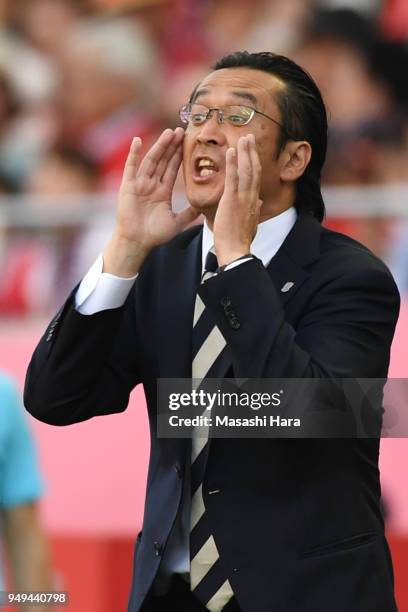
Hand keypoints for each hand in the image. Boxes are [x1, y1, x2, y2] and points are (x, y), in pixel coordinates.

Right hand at [104, 128, 199, 275]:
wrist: (137, 242)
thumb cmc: (154, 235)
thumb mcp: (177, 222)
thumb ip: (189, 213)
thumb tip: (204, 208)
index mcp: (162, 192)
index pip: (172, 169)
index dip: (179, 155)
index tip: (186, 142)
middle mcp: (151, 185)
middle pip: (163, 161)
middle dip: (171, 146)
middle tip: (181, 131)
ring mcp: (139, 184)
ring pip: (151, 160)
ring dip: (159, 146)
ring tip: (169, 133)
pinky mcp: (128, 186)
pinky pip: (131, 167)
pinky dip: (134, 154)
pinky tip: (138, 140)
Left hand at [213, 134, 261, 266]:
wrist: (235, 252)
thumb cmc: (239, 242)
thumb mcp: (251, 224)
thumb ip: (255, 211)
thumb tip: (259, 203)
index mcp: (254, 203)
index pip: (256, 178)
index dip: (254, 162)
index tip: (251, 151)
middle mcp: (252, 198)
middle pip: (254, 169)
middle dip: (252, 152)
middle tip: (249, 136)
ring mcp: (243, 198)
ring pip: (247, 170)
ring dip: (245, 152)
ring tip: (243, 137)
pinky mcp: (232, 201)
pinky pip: (233, 178)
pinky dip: (233, 163)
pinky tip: (230, 150)